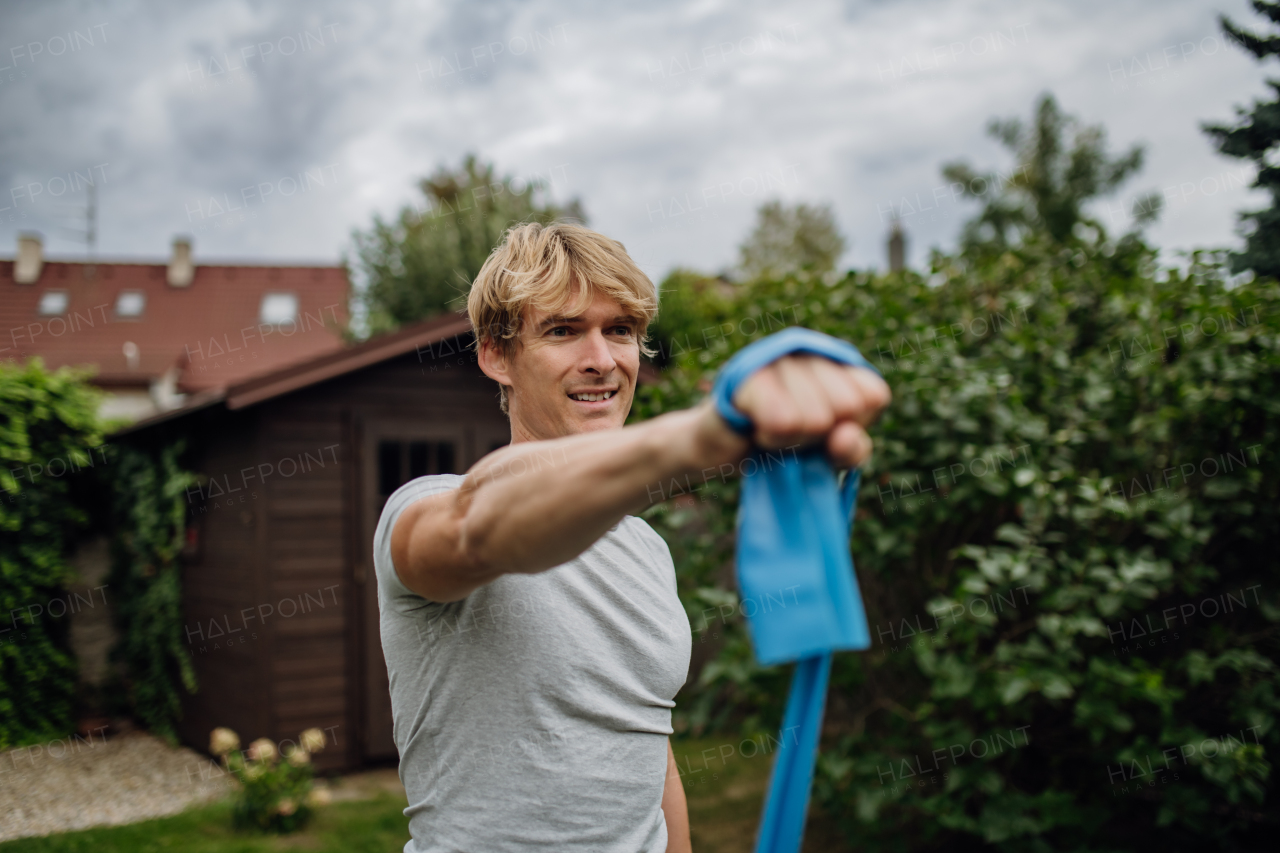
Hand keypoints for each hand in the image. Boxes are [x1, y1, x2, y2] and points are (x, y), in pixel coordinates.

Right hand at [730, 354, 890, 466]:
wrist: (720, 450)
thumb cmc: (780, 447)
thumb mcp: (829, 457)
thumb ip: (852, 450)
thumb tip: (844, 435)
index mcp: (837, 362)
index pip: (873, 395)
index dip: (851, 426)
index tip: (825, 431)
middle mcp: (809, 349)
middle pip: (845, 405)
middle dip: (818, 435)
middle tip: (792, 432)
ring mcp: (777, 355)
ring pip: (814, 418)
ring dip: (790, 440)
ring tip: (769, 429)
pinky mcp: (746, 372)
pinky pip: (781, 420)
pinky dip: (771, 437)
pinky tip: (755, 427)